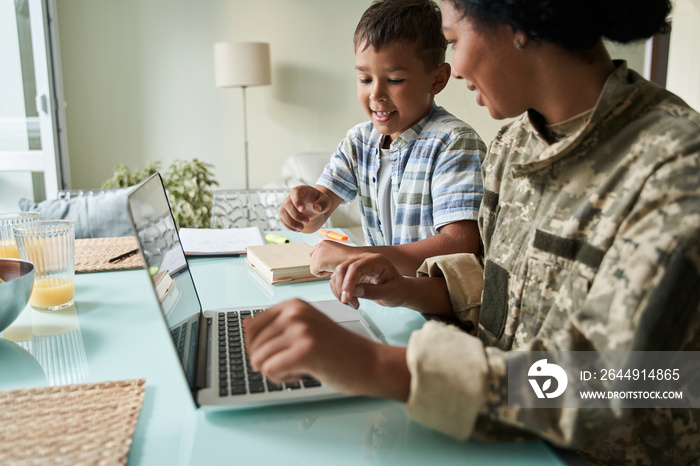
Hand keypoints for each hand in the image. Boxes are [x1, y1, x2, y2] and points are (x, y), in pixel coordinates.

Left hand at [244, 298, 379, 394]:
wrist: (368, 362)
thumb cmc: (338, 349)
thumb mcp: (306, 327)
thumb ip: (276, 325)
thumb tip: (243, 324)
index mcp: (293, 304)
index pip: (251, 328)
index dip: (262, 348)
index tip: (284, 352)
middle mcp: (295, 312)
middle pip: (253, 347)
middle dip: (270, 361)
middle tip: (297, 361)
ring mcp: (300, 330)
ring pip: (259, 360)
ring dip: (277, 371)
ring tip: (301, 367)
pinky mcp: (304, 351)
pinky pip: (270, 371)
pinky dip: (282, 380)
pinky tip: (302, 373)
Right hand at [279, 186, 331, 231]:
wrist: (315, 207)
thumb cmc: (319, 202)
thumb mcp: (326, 201)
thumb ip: (323, 203)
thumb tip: (317, 208)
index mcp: (301, 190)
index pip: (295, 192)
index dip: (297, 201)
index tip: (303, 210)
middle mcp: (291, 196)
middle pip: (288, 204)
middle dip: (296, 215)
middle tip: (307, 221)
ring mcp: (286, 204)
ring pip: (282, 213)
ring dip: (291, 222)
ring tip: (302, 228)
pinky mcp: (284, 213)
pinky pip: (282, 220)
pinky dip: (289, 226)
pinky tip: (298, 229)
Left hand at [309, 240, 357, 275]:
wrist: (355, 259)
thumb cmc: (349, 259)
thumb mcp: (336, 254)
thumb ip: (327, 256)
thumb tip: (321, 264)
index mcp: (324, 243)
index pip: (314, 254)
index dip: (322, 262)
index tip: (331, 263)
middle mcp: (319, 246)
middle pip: (312, 261)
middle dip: (321, 266)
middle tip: (332, 266)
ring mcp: (318, 253)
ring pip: (313, 267)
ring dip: (322, 270)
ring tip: (333, 268)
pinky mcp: (319, 261)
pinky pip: (314, 272)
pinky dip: (321, 274)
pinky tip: (330, 270)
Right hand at [330, 253, 409, 308]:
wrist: (400, 291)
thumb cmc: (399, 290)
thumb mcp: (390, 293)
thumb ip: (372, 292)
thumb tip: (355, 291)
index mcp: (376, 261)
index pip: (356, 267)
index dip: (348, 282)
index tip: (346, 298)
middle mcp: (365, 260)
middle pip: (343, 268)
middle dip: (341, 287)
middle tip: (348, 302)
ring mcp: (358, 266)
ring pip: (338, 274)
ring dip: (340, 291)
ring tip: (353, 303)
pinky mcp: (353, 274)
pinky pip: (339, 280)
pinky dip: (340, 292)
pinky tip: (351, 300)